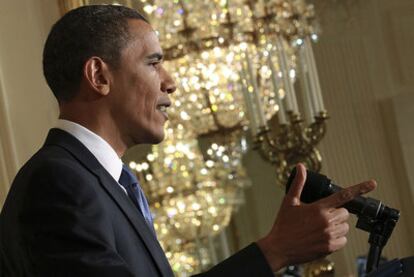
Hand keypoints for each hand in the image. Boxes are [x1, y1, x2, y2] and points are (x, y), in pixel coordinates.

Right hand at [256, 163, 376, 271]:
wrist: (279, 248)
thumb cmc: (283, 225)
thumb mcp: (289, 202)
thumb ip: (298, 183)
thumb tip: (301, 167)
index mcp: (318, 208)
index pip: (343, 195)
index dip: (360, 188)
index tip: (372, 183)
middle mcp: (326, 221)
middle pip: (345, 213)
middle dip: (337, 213)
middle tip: (322, 216)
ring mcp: (329, 235)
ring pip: (345, 227)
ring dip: (337, 226)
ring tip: (321, 227)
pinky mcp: (329, 247)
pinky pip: (343, 241)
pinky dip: (337, 239)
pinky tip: (323, 237)